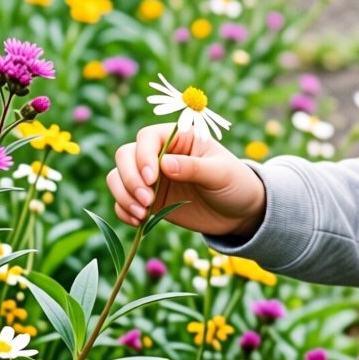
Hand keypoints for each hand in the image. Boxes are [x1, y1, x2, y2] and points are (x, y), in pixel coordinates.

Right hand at [108, 123, 266, 237]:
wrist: (240, 213)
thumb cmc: (235, 184)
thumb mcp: (221, 173)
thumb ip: (194, 168)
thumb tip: (164, 164)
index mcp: (179, 138)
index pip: (147, 137)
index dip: (143, 156)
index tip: (152, 179)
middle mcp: (160, 154)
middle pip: (125, 155)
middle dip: (130, 178)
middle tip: (146, 201)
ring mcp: (152, 178)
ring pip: (118, 177)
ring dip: (123, 195)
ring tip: (142, 214)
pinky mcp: (149, 200)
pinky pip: (123, 201)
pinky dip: (123, 210)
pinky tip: (138, 221)